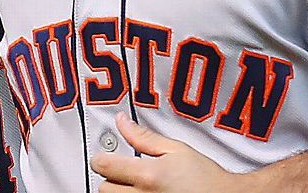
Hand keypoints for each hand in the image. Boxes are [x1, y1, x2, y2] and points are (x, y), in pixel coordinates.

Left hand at [89, 113, 241, 191]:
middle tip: (123, 173)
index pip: (104, 167)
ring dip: (119, 192)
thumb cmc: (207, 179)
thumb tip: (122, 122)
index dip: (101, 160)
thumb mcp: (176, 150)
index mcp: (148, 176)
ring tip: (136, 185)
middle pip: (104, 189)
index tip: (105, 158)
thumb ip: (144, 138)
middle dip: (110, 178)